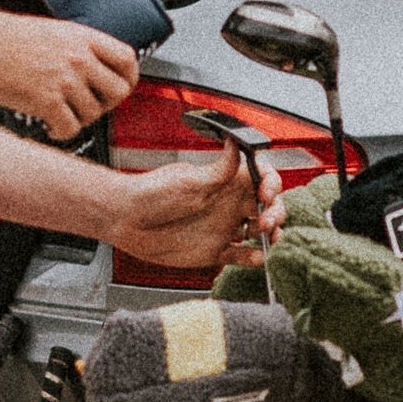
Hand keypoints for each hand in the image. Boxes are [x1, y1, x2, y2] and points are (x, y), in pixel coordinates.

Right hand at [0, 16, 138, 140]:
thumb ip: (76, 47)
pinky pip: (70, 128)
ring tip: (62, 115)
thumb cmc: (4, 38)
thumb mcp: (51, 30)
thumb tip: (95, 67)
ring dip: (80, 119)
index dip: (129, 78)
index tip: (122, 86)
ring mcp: (64, 80)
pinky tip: (50, 127)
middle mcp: (78, 58)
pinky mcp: (47, 100)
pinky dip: (62, 132)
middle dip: (108, 104)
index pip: (127, 59)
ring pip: (94, 113)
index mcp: (81, 37)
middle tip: (92, 106)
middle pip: (119, 91)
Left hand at [103, 149, 273, 268]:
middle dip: (276, 212)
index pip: (262, 178)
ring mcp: (224, 227)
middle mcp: (229, 204)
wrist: (126, 220)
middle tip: (265, 221)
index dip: (271, 184)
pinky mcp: (215, 251)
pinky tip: (255, 258)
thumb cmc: (151, 194)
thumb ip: (219, 169)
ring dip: (271, 236)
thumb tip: (237, 143)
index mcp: (226, 182)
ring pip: (260, 232)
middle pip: (268, 206)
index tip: (267, 192)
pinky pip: (241, 256)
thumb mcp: (189, 180)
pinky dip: (252, 259)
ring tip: (269, 241)